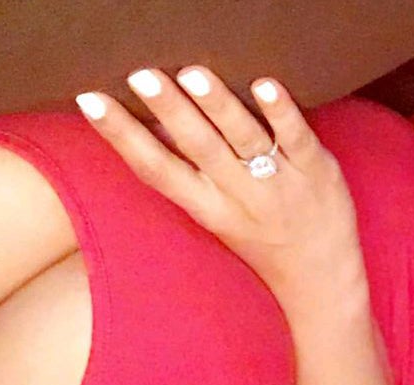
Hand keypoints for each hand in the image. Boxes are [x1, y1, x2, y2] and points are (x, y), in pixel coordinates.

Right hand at [75, 67, 368, 321]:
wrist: (321, 280)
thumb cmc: (264, 242)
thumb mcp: (218, 217)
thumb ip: (191, 176)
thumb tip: (152, 123)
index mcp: (207, 208)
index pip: (157, 169)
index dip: (122, 136)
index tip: (91, 101)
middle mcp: (240, 196)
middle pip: (199, 148)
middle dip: (170, 111)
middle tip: (141, 75)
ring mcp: (281, 182)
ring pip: (244, 139)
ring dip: (219, 106)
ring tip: (192, 74)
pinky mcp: (318, 170)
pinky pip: (298, 139)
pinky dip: (281, 113)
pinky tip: (265, 85)